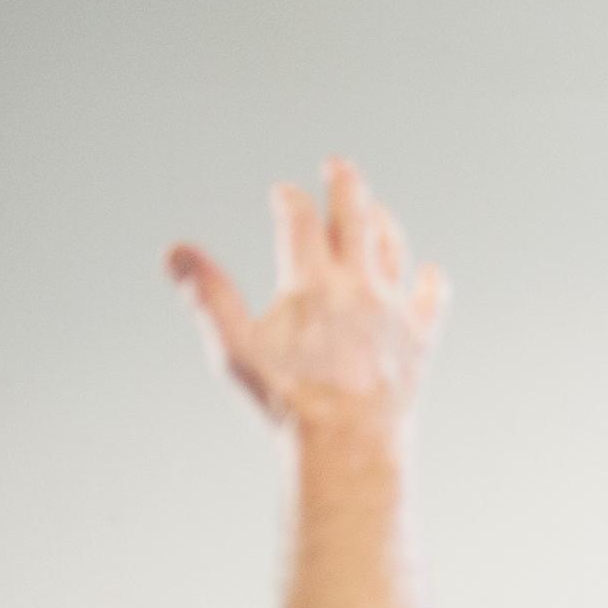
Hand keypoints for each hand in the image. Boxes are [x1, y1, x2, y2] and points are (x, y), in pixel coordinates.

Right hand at [167, 160, 447, 438]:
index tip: (282, 193)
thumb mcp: (235, 347)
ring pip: (395, 248)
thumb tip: (175, 251)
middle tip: (336, 165)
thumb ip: (207, 295)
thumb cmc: (287, 400)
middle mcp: (358, 285)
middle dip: (345, 184)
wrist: (349, 443)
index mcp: (311, 281)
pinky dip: (430, 280)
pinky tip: (427, 272)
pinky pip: (432, 298)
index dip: (289, 198)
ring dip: (384, 222)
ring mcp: (394, 309)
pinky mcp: (419, 338)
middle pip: (356, 215)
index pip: (300, 217)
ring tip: (376, 210)